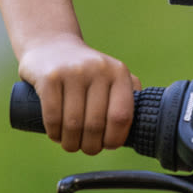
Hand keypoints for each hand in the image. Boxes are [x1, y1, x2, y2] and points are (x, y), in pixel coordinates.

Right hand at [17, 36, 137, 154]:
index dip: (115, 138)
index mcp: (119, 73)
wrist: (51, 45)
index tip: (108, 145)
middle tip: (86, 148)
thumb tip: (143, 127)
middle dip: (91, 145)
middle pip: (96, 124)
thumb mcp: (113, 75)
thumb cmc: (87, 71)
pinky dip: (55, 134)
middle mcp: (99, 69)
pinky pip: (53, 117)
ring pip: (73, 124)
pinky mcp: (49, 77)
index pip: (121, 116)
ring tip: (70, 144)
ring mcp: (73, 72)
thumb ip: (130, 95)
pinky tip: (57, 135)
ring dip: (71, 143)